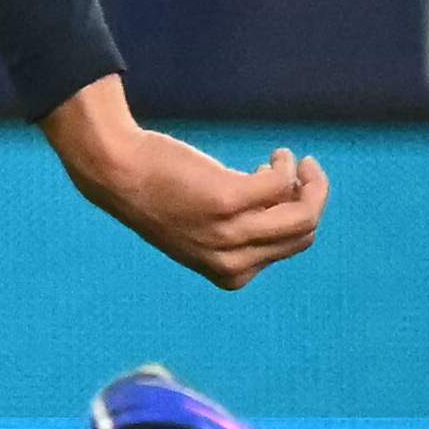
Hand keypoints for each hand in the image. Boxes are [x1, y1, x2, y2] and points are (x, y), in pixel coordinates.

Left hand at [44, 75, 324, 287]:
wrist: (115, 171)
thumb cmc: (159, 195)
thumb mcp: (201, 228)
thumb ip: (241, 231)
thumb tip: (293, 207)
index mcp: (226, 272)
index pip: (287, 250)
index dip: (294, 218)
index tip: (283, 194)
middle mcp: (227, 259)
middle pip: (302, 234)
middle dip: (313, 199)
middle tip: (303, 172)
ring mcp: (227, 232)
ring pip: (303, 214)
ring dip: (311, 183)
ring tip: (295, 162)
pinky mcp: (225, 200)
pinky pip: (281, 184)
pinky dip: (285, 166)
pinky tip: (275, 156)